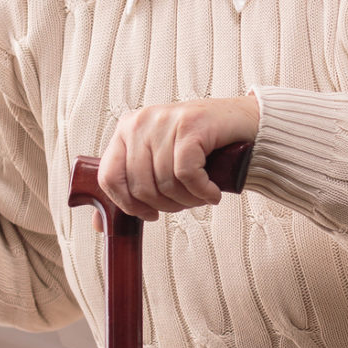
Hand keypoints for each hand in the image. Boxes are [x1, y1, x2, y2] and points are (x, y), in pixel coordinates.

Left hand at [97, 95, 261, 220]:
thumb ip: (131, 189)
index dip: (127, 204)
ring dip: (188, 200)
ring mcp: (166, 121)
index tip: (149, 215)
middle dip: (166, 205)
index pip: (109, 176)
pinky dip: (202, 191)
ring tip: (202, 195)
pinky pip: (187, 174)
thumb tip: (101, 225)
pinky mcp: (191, 125)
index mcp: (126, 130)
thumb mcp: (160, 163)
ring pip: (165, 183)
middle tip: (186, 203)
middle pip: (140, 186)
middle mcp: (141, 122)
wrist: (246, 123)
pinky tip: (212, 192)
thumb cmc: (203, 146)